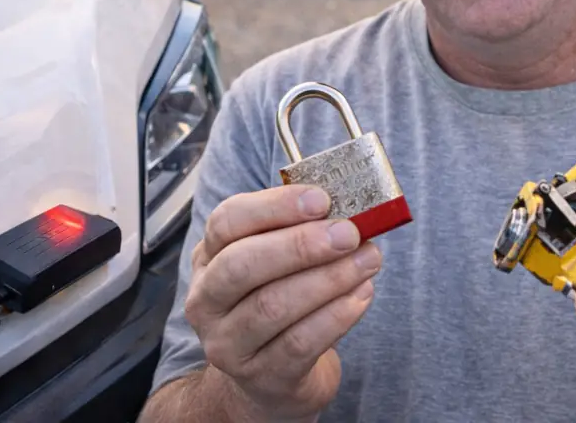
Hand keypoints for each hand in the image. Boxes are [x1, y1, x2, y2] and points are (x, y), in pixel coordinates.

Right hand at [184, 184, 382, 420]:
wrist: (272, 375)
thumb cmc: (279, 300)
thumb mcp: (277, 261)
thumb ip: (302, 231)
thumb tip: (351, 208)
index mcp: (209, 257)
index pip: (227, 221)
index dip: (274, 206)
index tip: (321, 199)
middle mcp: (207, 300)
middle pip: (242, 264)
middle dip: (300, 245)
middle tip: (349, 233)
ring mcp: (228, 343)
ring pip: (273, 305)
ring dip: (329, 279)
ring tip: (368, 261)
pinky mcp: (261, 376)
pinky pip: (300, 343)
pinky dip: (337, 315)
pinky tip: (362, 295)